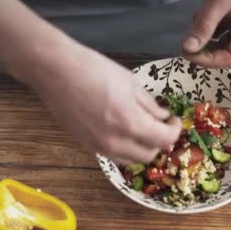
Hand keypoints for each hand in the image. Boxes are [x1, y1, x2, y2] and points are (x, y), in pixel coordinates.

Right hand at [33, 45, 181, 164]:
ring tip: (142, 129)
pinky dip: (125, 149)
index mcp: (131, 123)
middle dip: (160, 141)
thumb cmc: (93, 69)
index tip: (173, 119)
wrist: (55, 71)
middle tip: (160, 124)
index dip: (174, 130)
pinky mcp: (87, 146)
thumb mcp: (130, 82)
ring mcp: (99, 147)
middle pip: (150, 154)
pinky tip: (123, 131)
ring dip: (142, 148)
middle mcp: (116, 142)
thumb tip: (162, 117)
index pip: (164, 140)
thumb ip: (150, 105)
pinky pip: (114, 156)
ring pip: (131, 160)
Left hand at [182, 0, 230, 67]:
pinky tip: (198, 18)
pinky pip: (221, 29)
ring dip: (206, 40)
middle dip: (206, 51)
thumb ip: (203, 25)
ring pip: (222, 41)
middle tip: (185, 46)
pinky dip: (208, 28)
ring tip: (191, 31)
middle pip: (228, 52)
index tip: (189, 55)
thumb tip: (187, 48)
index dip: (210, 61)